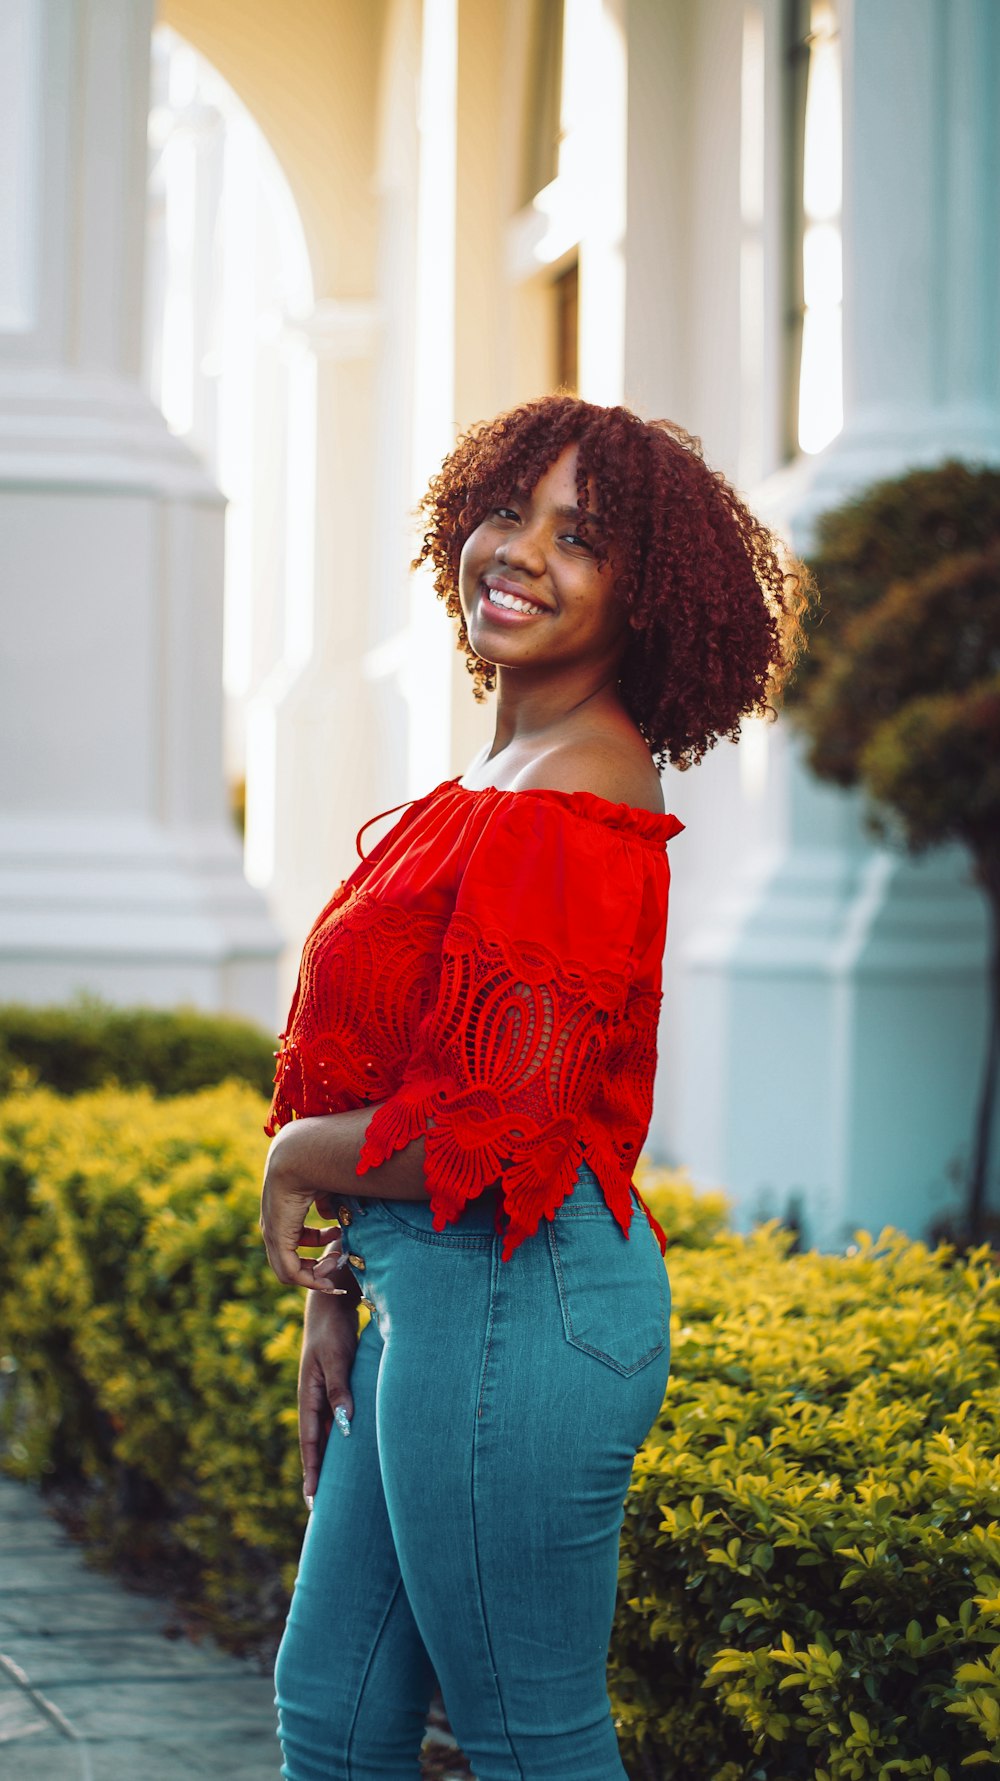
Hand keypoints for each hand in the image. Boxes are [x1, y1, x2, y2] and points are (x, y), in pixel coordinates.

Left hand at [260, 1126, 342, 1289]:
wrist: (301, 1156)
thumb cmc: (318, 1166)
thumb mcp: (325, 1189)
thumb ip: (327, 1205)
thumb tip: (329, 1217)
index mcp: (283, 1212)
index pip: (295, 1237)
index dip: (319, 1243)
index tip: (340, 1235)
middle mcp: (273, 1226)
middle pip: (289, 1261)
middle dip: (316, 1266)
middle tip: (337, 1260)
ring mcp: (272, 1234)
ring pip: (288, 1271)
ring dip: (315, 1275)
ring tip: (335, 1262)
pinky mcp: (277, 1239)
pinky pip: (290, 1272)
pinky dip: (309, 1279)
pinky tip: (329, 1270)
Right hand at [299, 1248, 361, 1504]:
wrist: (332, 1303)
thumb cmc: (333, 1330)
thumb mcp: (336, 1359)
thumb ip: (339, 1391)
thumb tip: (345, 1426)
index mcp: (308, 1396)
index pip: (310, 1443)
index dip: (312, 1472)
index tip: (313, 1501)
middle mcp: (313, 1400)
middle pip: (316, 1445)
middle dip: (318, 1475)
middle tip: (321, 1509)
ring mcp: (323, 1394)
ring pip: (327, 1435)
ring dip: (330, 1459)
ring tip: (336, 1489)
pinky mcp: (336, 1387)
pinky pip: (336, 1420)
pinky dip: (340, 1439)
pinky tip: (350, 1451)